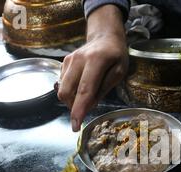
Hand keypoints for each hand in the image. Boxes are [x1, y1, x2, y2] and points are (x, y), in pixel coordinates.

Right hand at [58, 5, 127, 131]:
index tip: (75, 126)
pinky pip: (62, 84)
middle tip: (85, 111)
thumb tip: (89, 106)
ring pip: (62, 89)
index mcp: (96, 61)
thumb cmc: (116, 56)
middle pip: (67, 92)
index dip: (79, 110)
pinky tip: (80, 88)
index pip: (84, 91)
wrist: (105, 37)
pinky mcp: (63, 62)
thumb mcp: (119, 72)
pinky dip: (70, 92)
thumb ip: (104, 89)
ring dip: (71, 100)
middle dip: (73, 107)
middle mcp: (78, 60)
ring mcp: (68, 60)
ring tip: (85, 99)